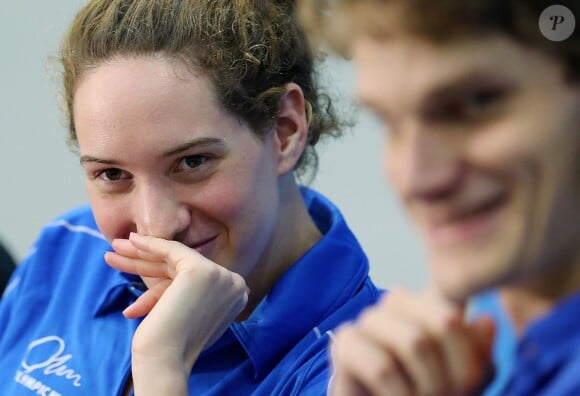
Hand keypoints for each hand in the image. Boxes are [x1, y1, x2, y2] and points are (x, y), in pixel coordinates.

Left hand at [104, 232, 248, 394]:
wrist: (165, 361)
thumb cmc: (170, 344)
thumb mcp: (188, 312)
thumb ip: (190, 295)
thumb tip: (168, 285)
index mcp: (236, 295)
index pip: (194, 277)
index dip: (164, 269)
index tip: (139, 261)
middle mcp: (235, 284)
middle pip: (182, 266)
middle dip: (147, 260)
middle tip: (120, 252)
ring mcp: (220, 276)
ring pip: (175, 257)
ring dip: (141, 253)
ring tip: (114, 249)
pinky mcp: (202, 271)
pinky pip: (173, 250)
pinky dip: (151, 245)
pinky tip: (132, 241)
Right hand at [330, 288, 493, 395]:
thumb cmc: (421, 395)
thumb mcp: (462, 382)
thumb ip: (478, 355)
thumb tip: (486, 321)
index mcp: (428, 303)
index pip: (463, 312)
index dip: (471, 356)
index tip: (469, 383)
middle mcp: (397, 302)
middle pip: (445, 322)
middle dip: (455, 373)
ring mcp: (369, 319)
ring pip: (414, 342)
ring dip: (427, 385)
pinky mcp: (344, 343)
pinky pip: (382, 367)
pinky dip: (399, 395)